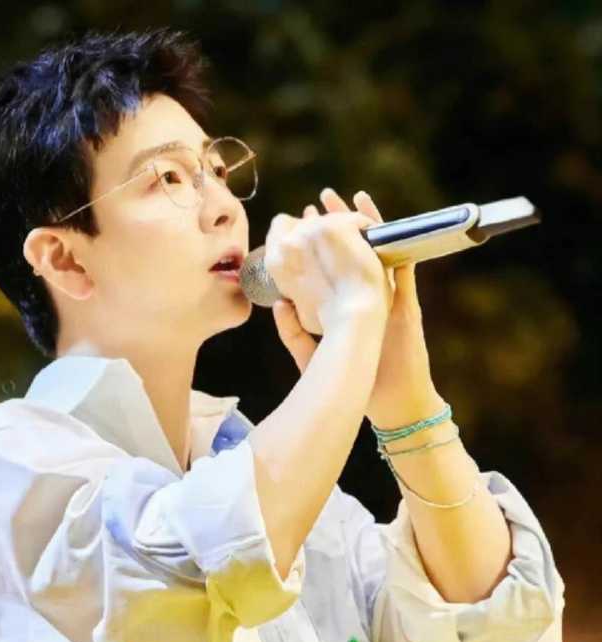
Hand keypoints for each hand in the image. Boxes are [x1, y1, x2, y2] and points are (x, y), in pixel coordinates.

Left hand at [273, 189, 441, 421]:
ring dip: (366, 223)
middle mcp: (367, 298)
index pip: (329, 267)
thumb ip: (294, 333)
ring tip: (350, 197)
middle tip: (319, 200)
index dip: (315, 246)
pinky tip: (384, 224)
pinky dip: (397, 241)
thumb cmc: (359, 383)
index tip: (297, 225)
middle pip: (351, 252)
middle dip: (336, 225)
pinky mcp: (405, 302)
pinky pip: (403, 264)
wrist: (391, 401)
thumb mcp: (316, 356)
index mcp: (347, 307)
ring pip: (378, 250)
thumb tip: (277, 304)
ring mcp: (387, 297)